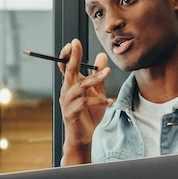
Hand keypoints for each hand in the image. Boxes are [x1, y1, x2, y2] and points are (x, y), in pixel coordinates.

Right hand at [57, 38, 110, 162]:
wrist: (83, 136)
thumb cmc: (88, 114)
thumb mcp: (96, 92)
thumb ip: (98, 75)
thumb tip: (101, 56)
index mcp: (70, 85)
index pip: (65, 67)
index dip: (67, 55)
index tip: (73, 42)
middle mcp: (66, 91)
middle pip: (69, 71)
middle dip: (72, 56)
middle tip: (75, 43)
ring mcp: (67, 102)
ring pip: (80, 86)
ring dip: (95, 78)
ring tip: (108, 72)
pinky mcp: (72, 113)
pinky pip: (86, 103)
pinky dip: (100, 101)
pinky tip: (111, 102)